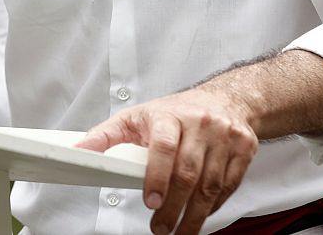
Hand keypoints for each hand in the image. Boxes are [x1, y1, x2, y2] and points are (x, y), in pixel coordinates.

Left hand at [76, 88, 257, 234]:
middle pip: (188, 172)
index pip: (164, 146)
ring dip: (195, 215)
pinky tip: (201, 214)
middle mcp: (201, 124)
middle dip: (173, 207)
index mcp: (170, 115)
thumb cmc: (176, 112)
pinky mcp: (244, 150)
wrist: (225, 99)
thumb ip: (106, 135)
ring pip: (211, 184)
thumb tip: (78, 150)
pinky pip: (229, 186)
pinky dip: (214, 206)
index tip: (149, 201)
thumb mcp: (136, 116)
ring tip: (179, 231)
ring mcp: (226, 137)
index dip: (157, 177)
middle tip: (160, 227)